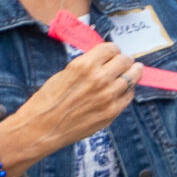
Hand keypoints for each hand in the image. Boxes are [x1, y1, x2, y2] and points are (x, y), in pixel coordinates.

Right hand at [0, 42, 138, 173]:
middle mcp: (99, 79)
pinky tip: (124, 90)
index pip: (110, 49)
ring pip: (131, 78)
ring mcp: (108, 97)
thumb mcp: (65, 73)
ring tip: (133, 71)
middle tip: (125, 62)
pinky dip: (128, 91)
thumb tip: (103, 61)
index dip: (113, 50)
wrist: (42, 127)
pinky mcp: (112, 112)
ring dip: (132, 73)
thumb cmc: (48, 100)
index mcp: (84, 65)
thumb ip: (87, 66)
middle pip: (124, 61)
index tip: (114, 52)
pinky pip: (128, 96)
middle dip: (124, 60)